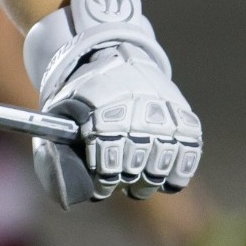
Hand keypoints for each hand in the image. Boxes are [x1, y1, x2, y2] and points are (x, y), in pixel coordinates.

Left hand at [23, 0, 202, 208]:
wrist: (113, 53)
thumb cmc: (84, 93)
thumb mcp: (61, 112)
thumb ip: (57, 150)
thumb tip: (66, 192)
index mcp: (104, 116)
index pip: (108, 168)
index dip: (104, 183)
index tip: (101, 186)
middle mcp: (137, 115)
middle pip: (135, 172)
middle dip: (125, 181)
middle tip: (120, 180)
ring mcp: (164, 117)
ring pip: (161, 170)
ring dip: (148, 181)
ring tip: (139, 179)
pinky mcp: (185, 119)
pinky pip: (187, 159)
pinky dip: (176, 173)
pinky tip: (165, 175)